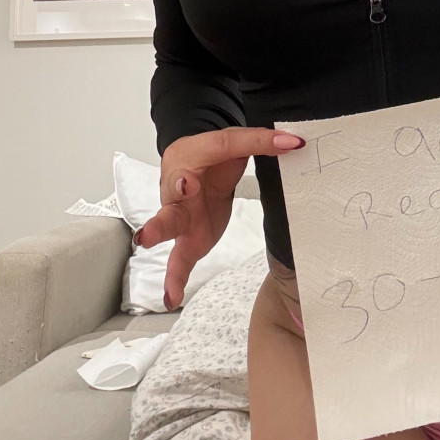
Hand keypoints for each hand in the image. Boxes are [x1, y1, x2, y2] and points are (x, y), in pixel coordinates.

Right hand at [132, 127, 303, 309]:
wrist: (193, 169)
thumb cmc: (213, 158)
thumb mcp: (235, 146)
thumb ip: (261, 144)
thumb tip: (294, 142)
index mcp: (195, 154)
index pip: (226, 147)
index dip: (248, 145)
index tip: (275, 144)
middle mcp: (180, 185)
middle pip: (176, 192)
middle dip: (173, 198)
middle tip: (159, 210)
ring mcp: (180, 214)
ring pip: (168, 222)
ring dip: (158, 231)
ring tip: (145, 240)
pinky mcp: (187, 239)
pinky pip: (177, 259)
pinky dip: (174, 279)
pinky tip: (171, 297)